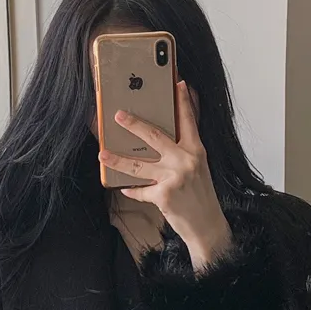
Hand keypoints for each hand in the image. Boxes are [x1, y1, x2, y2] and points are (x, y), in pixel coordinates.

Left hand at [100, 80, 231, 269]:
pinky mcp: (163, 195)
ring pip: (139, 165)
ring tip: (103, 155)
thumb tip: (166, 138)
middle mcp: (186, 161)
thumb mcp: (199, 168)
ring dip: (118, 160)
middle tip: (119, 115)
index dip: (183, 101)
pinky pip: (141, 190)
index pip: (189, 121)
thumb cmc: (200, 196)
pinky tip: (124, 188)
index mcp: (196, 151)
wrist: (207, 226)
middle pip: (154, 137)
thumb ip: (184, 151)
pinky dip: (132, 190)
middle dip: (134, 125)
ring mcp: (174, 178)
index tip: (177, 83)